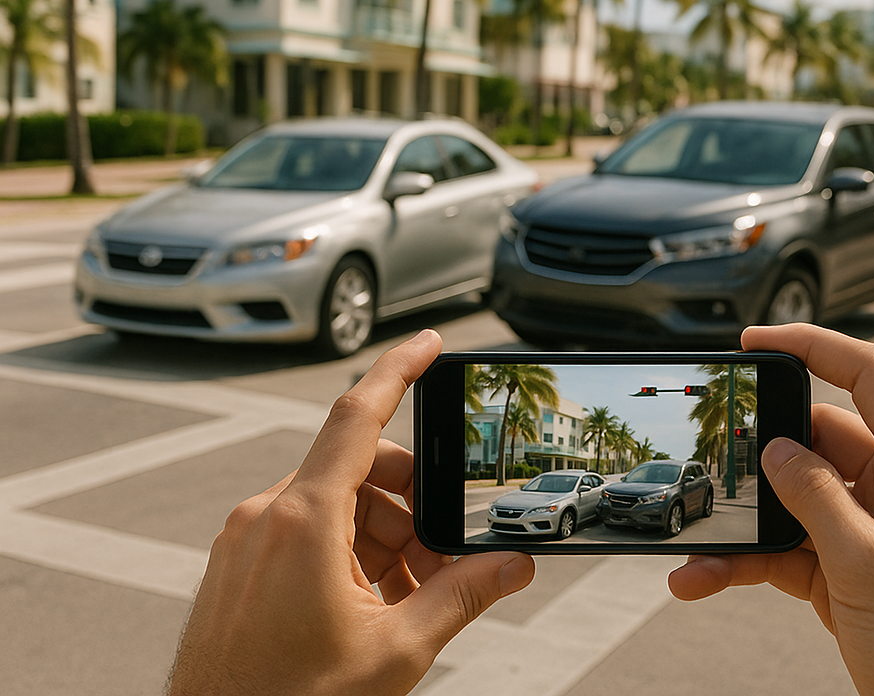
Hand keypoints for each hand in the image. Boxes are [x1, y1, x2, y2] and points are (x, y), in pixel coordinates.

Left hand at [167, 329, 533, 695]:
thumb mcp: (393, 652)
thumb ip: (461, 597)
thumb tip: (512, 565)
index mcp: (302, 521)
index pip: (357, 415)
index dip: (399, 369)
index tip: (429, 342)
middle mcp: (266, 515)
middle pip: (359, 468)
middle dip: (410, 503)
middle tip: (438, 558)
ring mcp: (247, 538)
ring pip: (335, 501)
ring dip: (382, 535)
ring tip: (404, 598)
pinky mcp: (239, 561)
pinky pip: (305, 528)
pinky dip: (347, 551)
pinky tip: (369, 603)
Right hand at [668, 323, 873, 695]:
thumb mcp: (871, 567)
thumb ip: (816, 498)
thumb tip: (774, 450)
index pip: (871, 377)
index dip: (814, 346)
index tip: (756, 342)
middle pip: (819, 436)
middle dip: (763, 448)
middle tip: (716, 454)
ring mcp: (871, 528)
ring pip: (795, 495)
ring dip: (746, 517)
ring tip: (702, 538)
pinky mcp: (848, 566)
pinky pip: (787, 544)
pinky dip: (748, 558)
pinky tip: (707, 573)